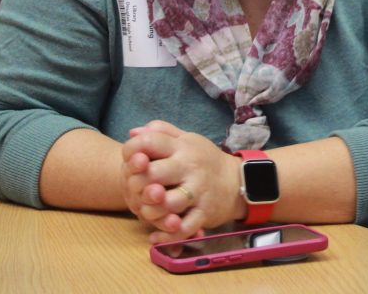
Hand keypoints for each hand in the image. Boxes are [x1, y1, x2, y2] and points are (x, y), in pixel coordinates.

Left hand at [121, 120, 242, 243]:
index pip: (149, 142)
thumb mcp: (186, 139)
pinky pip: (184, 228)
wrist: (237, 181)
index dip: (131, 150)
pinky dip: (167, 235)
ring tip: (145, 211)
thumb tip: (133, 132)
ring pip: (168, 203)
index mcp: (182, 147)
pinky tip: (155, 236)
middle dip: (137, 183)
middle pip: (154, 174)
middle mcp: (189, 167)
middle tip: (135, 190)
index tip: (129, 160)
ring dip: (150, 211)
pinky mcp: (205, 213)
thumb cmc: (204, 159)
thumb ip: (160, 131)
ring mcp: (198, 191)